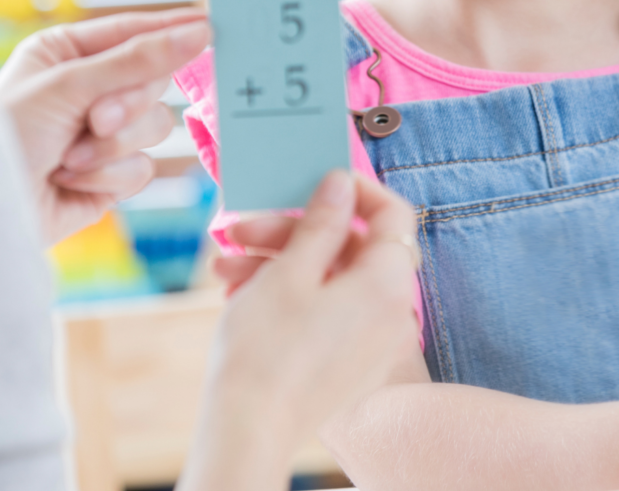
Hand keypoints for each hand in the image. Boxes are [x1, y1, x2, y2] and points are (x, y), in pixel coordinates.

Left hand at [0, 10, 210, 243]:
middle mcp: (89, 89)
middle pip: (155, 82)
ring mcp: (102, 134)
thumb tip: (201, 31)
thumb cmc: (8, 134)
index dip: (171, 29)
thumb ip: (139, 59)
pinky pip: (143, 167)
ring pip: (156, 127)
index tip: (211, 24)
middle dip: (126, 106)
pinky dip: (108, 176)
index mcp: (69, 53)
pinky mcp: (111, 175)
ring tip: (70, 159)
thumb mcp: (70, 85)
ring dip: (113, 146)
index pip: (133, 32)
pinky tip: (70, 180)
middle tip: (97, 120)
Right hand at [178, 171, 419, 490]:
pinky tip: (242, 293)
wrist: (246, 435)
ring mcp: (372, 342)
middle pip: (351, 247)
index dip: (356, 190)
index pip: (393, 214)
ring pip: (331, 279)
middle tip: (242, 230)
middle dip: (293, 232)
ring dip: (279, 263)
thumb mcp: (291, 270)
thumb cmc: (267, 350)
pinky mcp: (349, 364)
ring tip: (225, 268)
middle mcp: (392, 312)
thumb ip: (322, 221)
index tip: (316, 183)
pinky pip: (328, 311)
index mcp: (388, 283)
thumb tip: (342, 183)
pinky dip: (292, 296)